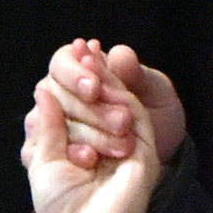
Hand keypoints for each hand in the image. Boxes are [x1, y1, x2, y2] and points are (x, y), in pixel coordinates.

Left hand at [24, 52, 158, 212]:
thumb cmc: (61, 207)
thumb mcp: (43, 159)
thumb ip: (48, 124)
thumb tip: (43, 88)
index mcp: (82, 141)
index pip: (78, 101)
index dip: (74, 75)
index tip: (72, 50)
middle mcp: (105, 139)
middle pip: (95, 95)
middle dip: (82, 75)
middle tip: (77, 54)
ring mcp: (127, 143)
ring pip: (114, 99)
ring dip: (97, 81)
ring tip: (85, 61)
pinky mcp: (143, 151)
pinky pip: (132, 112)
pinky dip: (117, 91)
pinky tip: (100, 76)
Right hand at [47, 38, 188, 176]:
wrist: (159, 151)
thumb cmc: (156, 113)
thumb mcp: (156, 91)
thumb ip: (137, 73)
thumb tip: (118, 54)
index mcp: (81, 67)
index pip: (62, 61)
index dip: (75, 74)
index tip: (94, 88)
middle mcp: (62, 92)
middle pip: (55, 93)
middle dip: (89, 109)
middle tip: (122, 122)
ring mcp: (55, 122)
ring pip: (55, 123)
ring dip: (88, 134)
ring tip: (123, 145)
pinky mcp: (54, 150)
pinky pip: (53, 151)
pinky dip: (74, 153)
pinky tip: (92, 158)